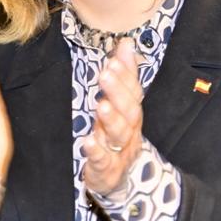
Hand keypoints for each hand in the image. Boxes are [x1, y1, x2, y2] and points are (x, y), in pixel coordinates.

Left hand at [81, 37, 142, 197]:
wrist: (116, 178)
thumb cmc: (115, 135)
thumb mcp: (120, 105)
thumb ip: (124, 75)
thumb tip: (126, 42)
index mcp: (132, 114)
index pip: (133, 92)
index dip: (126, 77)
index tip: (114, 60)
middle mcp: (129, 131)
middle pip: (129, 111)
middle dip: (118, 92)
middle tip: (106, 75)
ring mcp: (119, 151)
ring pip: (119, 134)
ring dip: (111, 119)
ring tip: (101, 105)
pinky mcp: (106, 170)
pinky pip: (103, 160)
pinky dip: (96, 151)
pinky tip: (88, 141)